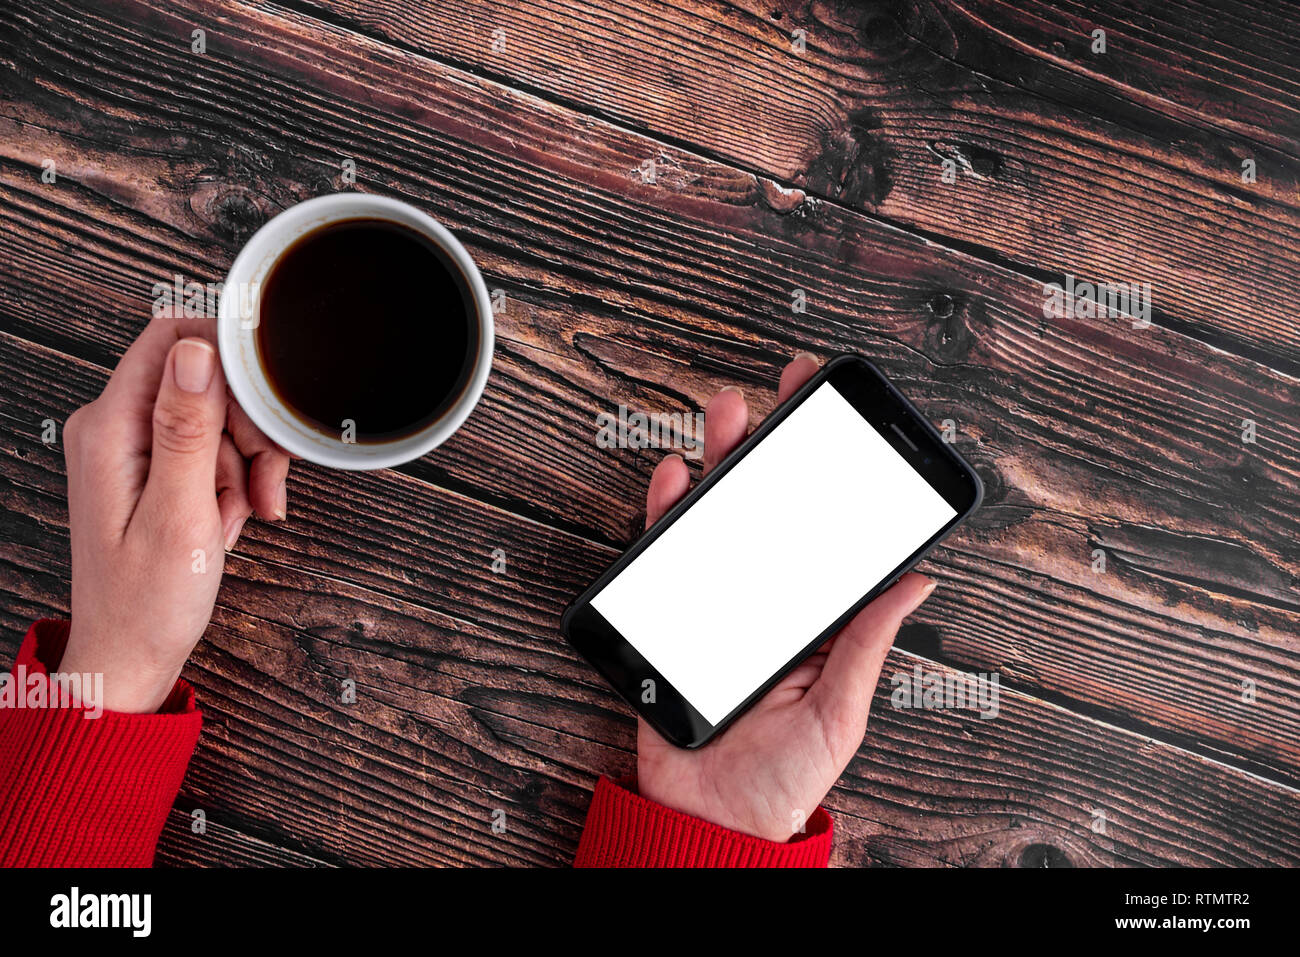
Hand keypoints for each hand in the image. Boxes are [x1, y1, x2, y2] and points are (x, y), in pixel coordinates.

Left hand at [57, 313, 290, 712]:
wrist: (128, 654)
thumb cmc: (147, 601)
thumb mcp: (179, 513)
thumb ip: (188, 429)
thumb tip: (197, 351)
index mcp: (110, 428)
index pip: (172, 339)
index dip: (231, 358)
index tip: (271, 399)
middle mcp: (113, 427)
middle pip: (204, 380)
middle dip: (249, 427)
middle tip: (265, 483)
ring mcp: (130, 447)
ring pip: (215, 417)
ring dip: (246, 461)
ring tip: (246, 512)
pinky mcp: (149, 468)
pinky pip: (208, 449)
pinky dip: (232, 479)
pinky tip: (231, 516)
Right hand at [635, 354, 935, 841]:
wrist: (706, 820)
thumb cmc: (779, 781)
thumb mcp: (837, 713)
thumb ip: (865, 644)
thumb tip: (916, 582)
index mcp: (816, 621)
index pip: (828, 534)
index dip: (834, 477)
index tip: (844, 426)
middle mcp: (768, 602)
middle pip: (773, 511)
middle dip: (778, 447)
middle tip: (787, 394)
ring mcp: (717, 602)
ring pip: (720, 519)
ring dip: (722, 461)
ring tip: (730, 416)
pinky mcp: (671, 613)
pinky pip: (666, 554)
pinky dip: (666, 512)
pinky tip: (675, 479)